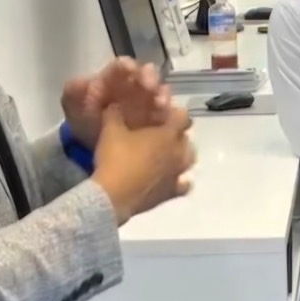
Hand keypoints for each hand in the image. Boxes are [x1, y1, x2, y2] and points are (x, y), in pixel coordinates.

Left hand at [62, 58, 171, 147]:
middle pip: (148, 76)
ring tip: (161, 104)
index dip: (127, 66)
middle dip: (150, 79)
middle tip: (150, 87)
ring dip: (163, 97)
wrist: (92, 146)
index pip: (123, 67)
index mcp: (115, 78)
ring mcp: (150, 104)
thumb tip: (84, 82)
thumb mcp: (73, 105)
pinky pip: (170, 116)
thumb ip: (74, 91)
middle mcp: (136, 87)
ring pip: (162, 94)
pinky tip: (168, 120)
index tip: (130, 69)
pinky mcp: (161, 121)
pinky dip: (171, 117)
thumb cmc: (85, 120)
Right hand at [91, 103, 194, 222]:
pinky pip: (184, 184)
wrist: (113, 196)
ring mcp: (178, 174)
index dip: (175, 113)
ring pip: (189, 160)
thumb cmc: (115, 158)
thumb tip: (115, 105)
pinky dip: (180, 181)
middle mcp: (179, 152)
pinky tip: (171, 179)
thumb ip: (115, 114)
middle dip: (177, 135)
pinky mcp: (172, 192)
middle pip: (186, 138)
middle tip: (160, 135)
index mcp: (167, 134)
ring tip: (167, 155)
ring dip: (181, 155)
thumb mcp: (110, 131)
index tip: (164, 114)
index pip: (182, 117)